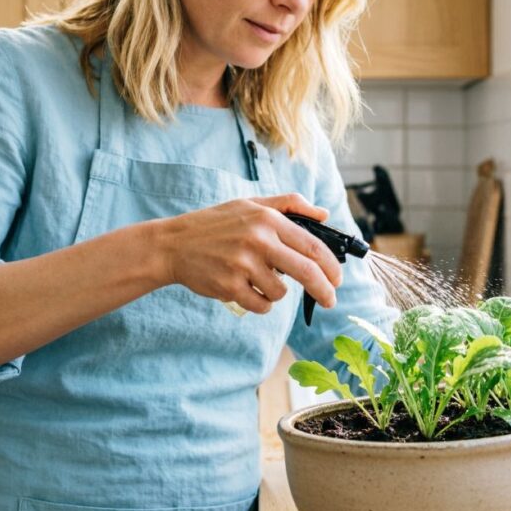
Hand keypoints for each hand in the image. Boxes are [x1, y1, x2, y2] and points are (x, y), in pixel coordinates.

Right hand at [156, 194, 341, 313]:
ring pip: (281, 292)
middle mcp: (258, 240)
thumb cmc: (215, 225)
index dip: (331, 266)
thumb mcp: (250, 205)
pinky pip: (261, 305)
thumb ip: (288, 205)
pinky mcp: (229, 286)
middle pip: (307, 272)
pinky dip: (260, 304)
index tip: (337, 279)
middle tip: (330, 301)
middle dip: (324, 290)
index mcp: (267, 219)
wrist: (173, 245)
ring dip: (276, 293)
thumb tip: (324, 215)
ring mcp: (243, 264)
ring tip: (257, 280)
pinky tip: (246, 291)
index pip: (312, 245)